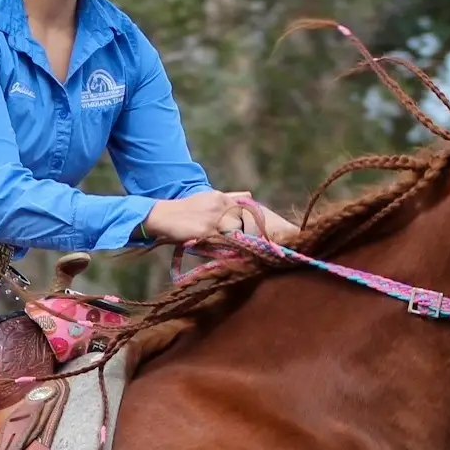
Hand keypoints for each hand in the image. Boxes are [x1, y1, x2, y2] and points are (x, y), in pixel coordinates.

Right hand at [142, 190, 299, 244]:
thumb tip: (250, 193)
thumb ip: (230, 198)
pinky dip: (236, 249)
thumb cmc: (183, 212)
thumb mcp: (207, 200)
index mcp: (221, 198)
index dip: (267, 222)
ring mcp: (213, 218)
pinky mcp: (205, 230)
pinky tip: (250, 255)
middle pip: (249, 221)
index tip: (288, 230)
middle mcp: (220, 205)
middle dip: (268, 232)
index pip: (249, 209)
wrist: (160, 216)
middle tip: (290, 241)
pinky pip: (224, 242)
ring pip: (239, 232)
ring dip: (255, 243)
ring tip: (276, 252)